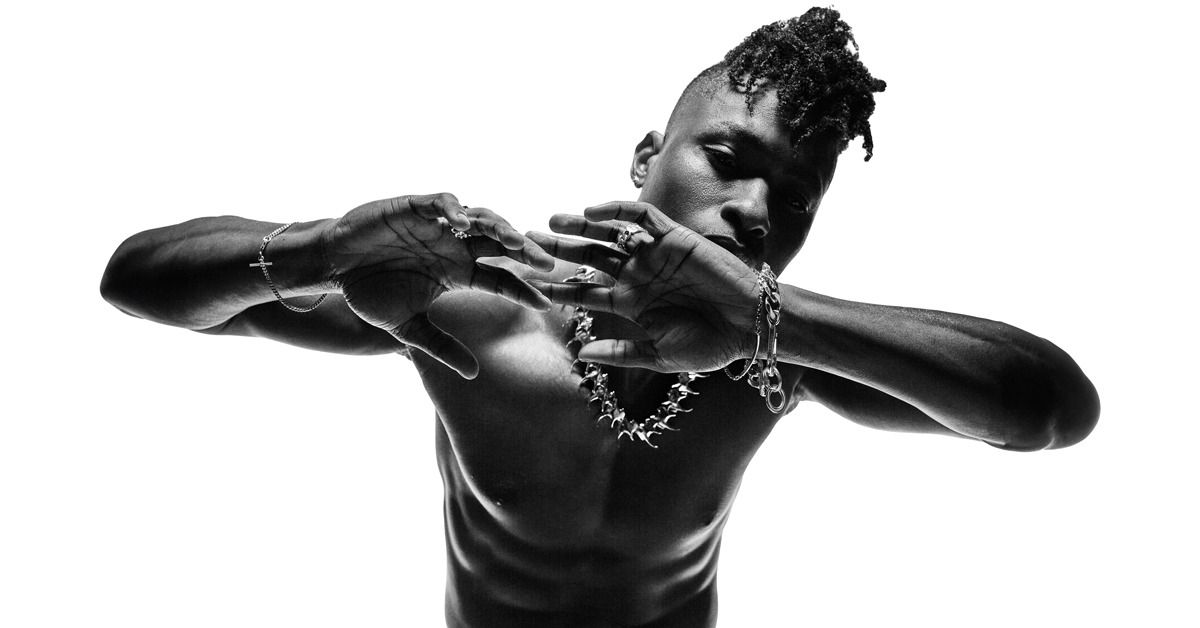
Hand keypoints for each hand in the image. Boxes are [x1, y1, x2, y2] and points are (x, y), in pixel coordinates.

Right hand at [322, 193, 554, 377]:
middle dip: (523, 251)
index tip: (544, 303)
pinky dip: (453, 210)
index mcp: (458, 271)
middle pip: (499, 244)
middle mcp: (454, 245)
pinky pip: (440, 203)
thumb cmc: (371, 292)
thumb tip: (473, 374)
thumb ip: (441, 346)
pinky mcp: (414, 207)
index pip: (499, 278)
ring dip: (499, 227)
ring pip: (479, 218)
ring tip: (515, 241)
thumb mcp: (409, 326)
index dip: (521, 289)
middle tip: (546, 265)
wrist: (334, 267)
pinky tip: (462, 224)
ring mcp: (437, 225)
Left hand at [527, 201, 760, 372]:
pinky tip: (593, 211)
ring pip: (610, 234)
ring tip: (551, 222)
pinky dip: (619, 210)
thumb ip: (621, 354)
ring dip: (581, 227)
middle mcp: (638, 276)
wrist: (750, 326)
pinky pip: (642, 216)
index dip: (557, 289)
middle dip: (559, 251)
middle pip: (590, 258)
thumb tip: (581, 354)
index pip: (585, 293)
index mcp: (631, 304)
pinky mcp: (674, 237)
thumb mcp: (659, 355)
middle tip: (526, 244)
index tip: (526, 287)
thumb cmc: (709, 346)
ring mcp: (655, 255)